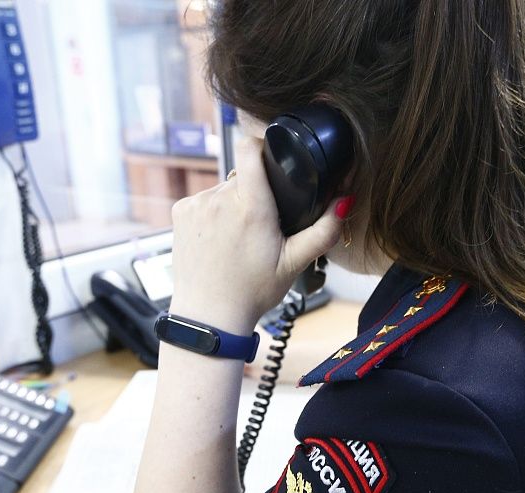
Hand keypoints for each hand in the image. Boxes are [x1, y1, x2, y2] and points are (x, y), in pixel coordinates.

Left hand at [167, 136, 345, 334]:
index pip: (250, 148)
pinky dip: (213, 213)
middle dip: (255, 192)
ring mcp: (197, 204)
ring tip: (239, 237)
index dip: (263, 145)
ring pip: (224, 188)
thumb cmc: (252, 292)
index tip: (273, 157)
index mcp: (251, 207)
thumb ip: (323, 231)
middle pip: (243, 174)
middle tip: (262, 225)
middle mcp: (220, 199)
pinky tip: (219, 238)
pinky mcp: (180, 212)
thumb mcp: (295, 264)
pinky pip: (204, 200)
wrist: (208, 316)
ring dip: (234, 203)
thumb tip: (344, 203)